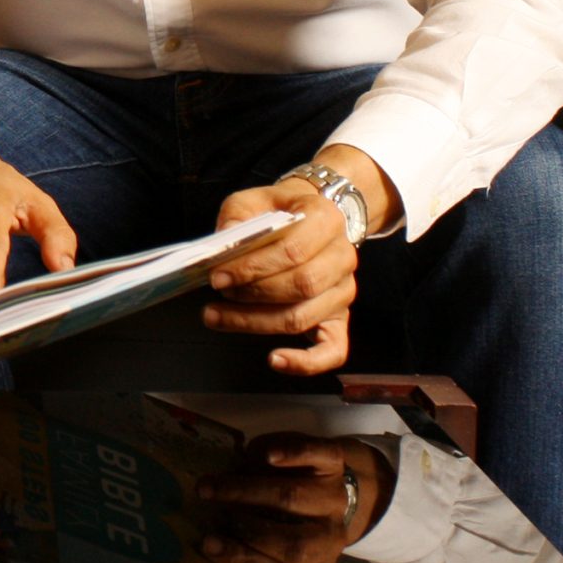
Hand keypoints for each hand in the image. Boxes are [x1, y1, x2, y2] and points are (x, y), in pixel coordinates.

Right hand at [198, 433, 393, 562]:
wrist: (324, 490)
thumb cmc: (283, 524)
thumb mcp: (270, 549)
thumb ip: (247, 546)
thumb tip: (207, 530)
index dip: (243, 559)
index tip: (207, 543)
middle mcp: (330, 539)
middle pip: (293, 543)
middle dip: (247, 528)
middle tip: (212, 513)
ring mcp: (334, 500)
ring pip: (294, 497)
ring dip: (248, 490)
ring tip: (213, 486)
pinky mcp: (334, 464)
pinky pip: (318, 457)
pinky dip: (292, 454)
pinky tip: (266, 456)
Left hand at [205, 178, 357, 372]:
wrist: (310, 219)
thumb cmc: (279, 212)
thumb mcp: (253, 200)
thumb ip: (236, 215)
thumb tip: (223, 243)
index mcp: (326, 219)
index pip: (292, 251)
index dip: (252, 268)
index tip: (218, 276)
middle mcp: (342, 257)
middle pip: (299, 286)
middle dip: (251, 295)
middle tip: (218, 292)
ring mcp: (344, 291)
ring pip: (302, 317)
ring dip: (255, 322)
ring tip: (218, 316)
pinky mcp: (340, 318)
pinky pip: (333, 350)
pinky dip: (305, 362)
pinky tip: (275, 360)